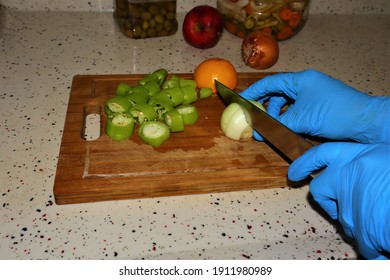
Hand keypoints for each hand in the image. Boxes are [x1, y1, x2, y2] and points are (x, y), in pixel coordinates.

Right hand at [240, 69, 389, 142]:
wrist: (366, 123)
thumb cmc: (334, 114)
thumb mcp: (301, 119)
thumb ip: (277, 124)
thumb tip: (258, 132)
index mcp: (301, 80)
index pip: (271, 83)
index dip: (254, 92)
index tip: (240, 101)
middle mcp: (306, 85)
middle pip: (278, 94)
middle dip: (266, 110)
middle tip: (256, 123)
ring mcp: (314, 96)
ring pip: (288, 105)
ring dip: (278, 118)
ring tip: (271, 132)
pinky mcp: (319, 108)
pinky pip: (298, 112)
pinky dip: (290, 121)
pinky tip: (285, 131)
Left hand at [289, 142, 389, 259]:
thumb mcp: (387, 158)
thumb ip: (368, 165)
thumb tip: (359, 175)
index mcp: (356, 155)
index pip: (320, 155)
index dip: (304, 164)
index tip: (294, 174)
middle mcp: (346, 177)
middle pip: (319, 190)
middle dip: (326, 200)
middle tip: (340, 205)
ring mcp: (350, 205)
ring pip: (343, 219)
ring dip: (359, 222)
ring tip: (382, 218)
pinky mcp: (361, 230)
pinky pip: (361, 241)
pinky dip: (373, 243)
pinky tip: (386, 236)